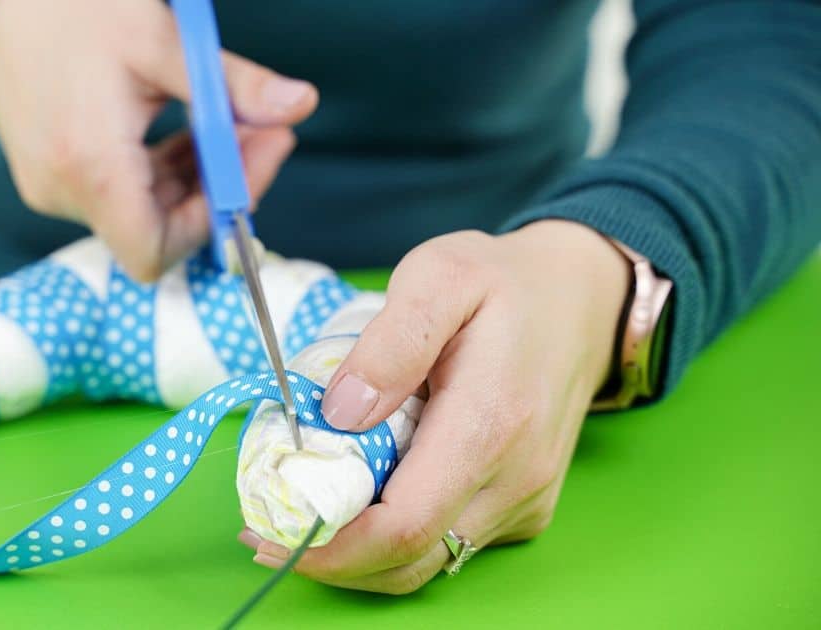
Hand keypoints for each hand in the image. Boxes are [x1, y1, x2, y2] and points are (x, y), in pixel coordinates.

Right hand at [0, 0, 317, 280]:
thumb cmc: (70, 11)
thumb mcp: (164, 41)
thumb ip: (232, 86)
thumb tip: (299, 105)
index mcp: (90, 165)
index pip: (156, 248)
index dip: (213, 221)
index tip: (254, 161)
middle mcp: (62, 189)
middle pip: (157, 230)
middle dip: (218, 187)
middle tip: (261, 131)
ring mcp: (51, 186)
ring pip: (142, 213)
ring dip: (192, 177)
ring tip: (225, 120)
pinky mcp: (49, 175)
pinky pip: (118, 196)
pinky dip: (158, 171)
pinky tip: (180, 127)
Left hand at [239, 220, 630, 592]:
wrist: (582, 298)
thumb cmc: (503, 282)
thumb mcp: (439, 275)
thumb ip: (391, 342)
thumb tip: (339, 414)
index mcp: (491, 424)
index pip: (403, 525)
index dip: (330, 546)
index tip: (269, 532)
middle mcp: (515, 478)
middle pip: (409, 560)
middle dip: (330, 559)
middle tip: (262, 532)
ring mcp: (524, 499)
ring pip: (428, 561)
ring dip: (356, 554)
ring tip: (296, 515)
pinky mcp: (523, 507)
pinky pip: (449, 542)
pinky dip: (393, 537)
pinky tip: (356, 498)